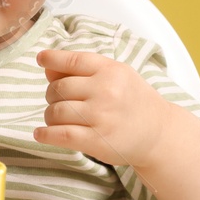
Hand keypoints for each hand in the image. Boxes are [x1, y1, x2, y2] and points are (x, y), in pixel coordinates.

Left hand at [33, 48, 178, 169]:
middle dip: (52, 95)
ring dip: (50, 116)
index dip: (52, 58)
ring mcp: (101, 116)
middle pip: (58, 88)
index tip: (41, 59)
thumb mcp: (116, 76)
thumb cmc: (132, 101)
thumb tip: (47, 67)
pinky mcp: (97, 140)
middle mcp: (106, 91)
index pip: (73, 60)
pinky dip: (45, 134)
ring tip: (57, 119)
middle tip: (60, 101)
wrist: (159, 133)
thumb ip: (83, 70)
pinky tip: (41, 134)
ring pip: (55, 112)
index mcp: (111, 71)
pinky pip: (60, 135)